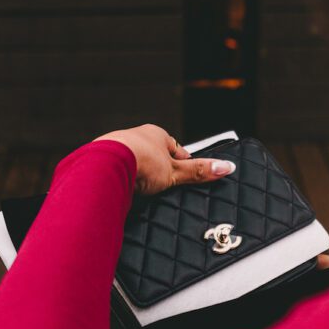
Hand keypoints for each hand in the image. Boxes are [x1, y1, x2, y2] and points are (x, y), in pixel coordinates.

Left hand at [95, 124, 235, 194]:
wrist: (105, 166)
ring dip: (138, 178)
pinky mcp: (101, 163)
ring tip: (144, 195)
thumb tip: (227, 167)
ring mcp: (116, 150)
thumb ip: (199, 171)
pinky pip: (117, 174)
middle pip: (153, 157)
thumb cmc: (141, 161)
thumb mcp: (175, 170)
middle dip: (158, 172)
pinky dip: (122, 184)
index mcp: (155, 134)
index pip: (174, 149)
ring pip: (133, 165)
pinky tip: (126, 195)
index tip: (187, 177)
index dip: (182, 164)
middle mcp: (134, 138)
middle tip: (166, 190)